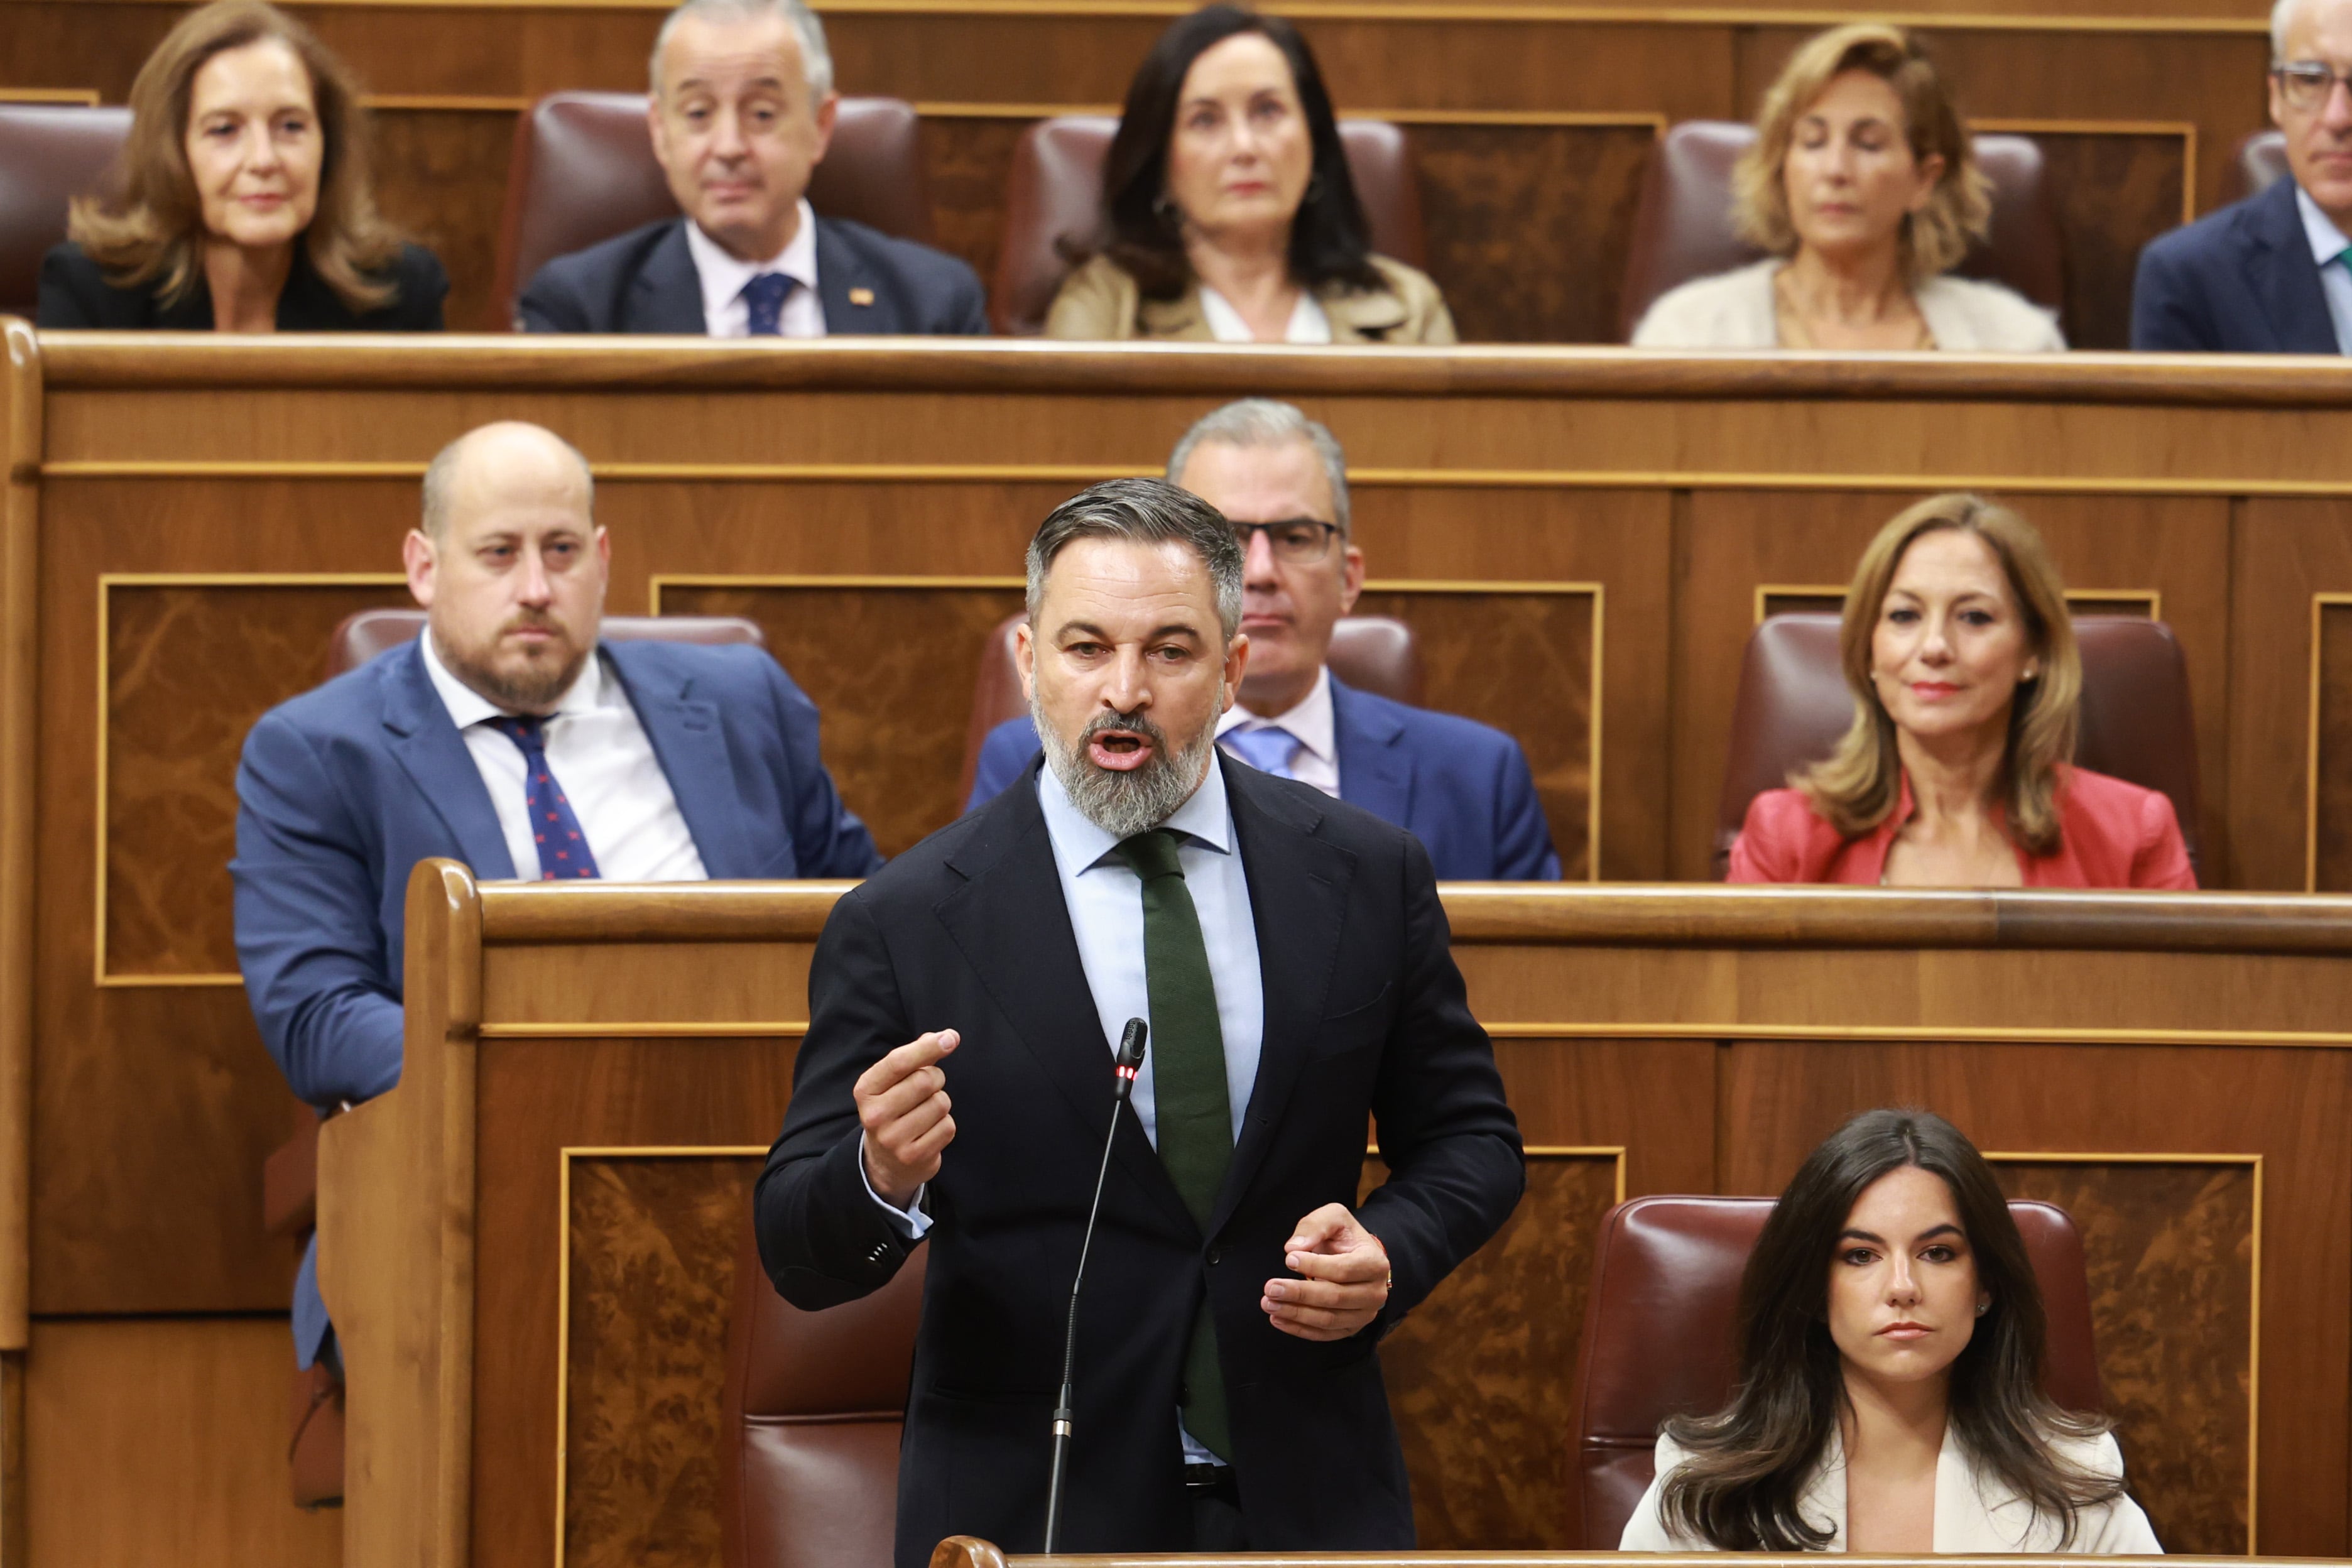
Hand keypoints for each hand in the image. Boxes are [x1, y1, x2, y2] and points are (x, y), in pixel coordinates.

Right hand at [856, 1029, 958, 1207]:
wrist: (885, 1163)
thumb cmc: (895, 1109)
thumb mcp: (893, 1083)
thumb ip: (916, 1057)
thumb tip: (946, 1037)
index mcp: (866, 1090)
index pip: (899, 1061)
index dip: (928, 1047)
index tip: (951, 1038)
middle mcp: (875, 1115)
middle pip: (926, 1081)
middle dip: (936, 1078)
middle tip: (929, 1088)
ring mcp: (893, 1139)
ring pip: (940, 1103)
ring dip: (941, 1103)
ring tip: (925, 1113)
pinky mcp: (914, 1157)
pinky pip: (947, 1126)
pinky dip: (945, 1125)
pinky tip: (929, 1131)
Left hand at [1261, 1202, 1390, 1341]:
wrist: (1355, 1258)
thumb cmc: (1343, 1237)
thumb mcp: (1334, 1217)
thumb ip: (1315, 1226)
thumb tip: (1293, 1248)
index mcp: (1375, 1263)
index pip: (1343, 1270)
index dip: (1315, 1266)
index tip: (1288, 1259)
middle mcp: (1375, 1293)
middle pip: (1335, 1297)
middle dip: (1299, 1293)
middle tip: (1271, 1288)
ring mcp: (1365, 1314)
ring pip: (1328, 1319)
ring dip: (1295, 1314)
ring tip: (1269, 1304)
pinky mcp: (1351, 1328)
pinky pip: (1325, 1334)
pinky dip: (1300, 1329)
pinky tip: (1278, 1319)